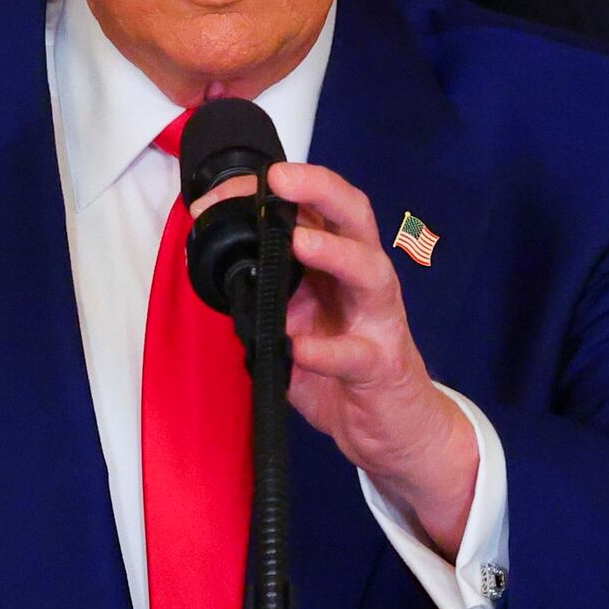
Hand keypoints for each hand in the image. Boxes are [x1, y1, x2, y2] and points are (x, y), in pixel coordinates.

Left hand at [238, 159, 478, 552]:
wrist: (390, 429)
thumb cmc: (343, 369)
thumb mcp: (297, 322)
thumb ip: (266, 294)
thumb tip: (218, 271)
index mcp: (338, 263)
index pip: (312, 207)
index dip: (269, 193)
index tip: (218, 195)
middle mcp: (364, 280)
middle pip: (353, 216)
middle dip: (318, 189)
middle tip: (277, 179)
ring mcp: (379, 319)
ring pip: (369, 270)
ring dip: (334, 252)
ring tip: (298, 241)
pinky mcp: (382, 365)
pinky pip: (354, 354)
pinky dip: (325, 351)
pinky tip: (297, 348)